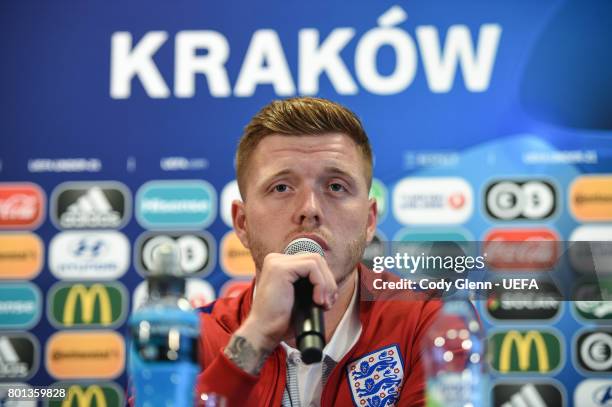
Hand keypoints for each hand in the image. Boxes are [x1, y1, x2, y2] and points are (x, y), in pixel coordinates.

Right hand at [224, 252, 337, 373]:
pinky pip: (312, 266)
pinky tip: (317, 300)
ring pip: (316, 261)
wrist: (264, 333)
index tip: (328, 300)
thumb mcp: (299, 298)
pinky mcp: (280, 268)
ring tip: (323, 303)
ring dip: (326, 283)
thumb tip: (332, 284)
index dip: (325, 279)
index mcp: (279, 265)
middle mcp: (276, 259)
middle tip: (328, 304)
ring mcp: (276, 262)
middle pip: (316, 259)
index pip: (311, 262)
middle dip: (328, 281)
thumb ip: (310, 286)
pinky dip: (321, 283)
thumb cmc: (280, 320)